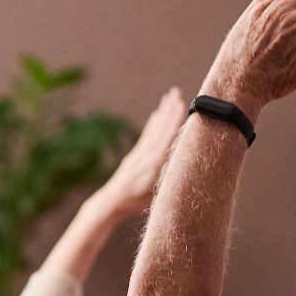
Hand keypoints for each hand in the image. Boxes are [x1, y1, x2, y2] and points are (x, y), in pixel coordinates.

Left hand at [96, 87, 186, 220]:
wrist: (110, 202)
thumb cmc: (135, 203)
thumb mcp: (155, 195)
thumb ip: (168, 178)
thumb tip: (186, 163)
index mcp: (152, 165)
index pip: (166, 139)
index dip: (174, 122)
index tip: (181, 105)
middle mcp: (145, 156)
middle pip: (160, 129)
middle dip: (169, 110)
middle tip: (177, 92)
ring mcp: (139, 154)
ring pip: (154, 129)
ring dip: (163, 112)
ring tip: (170, 96)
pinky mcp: (134, 155)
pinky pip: (146, 136)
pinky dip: (152, 124)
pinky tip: (157, 114)